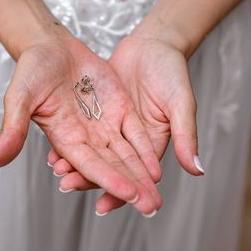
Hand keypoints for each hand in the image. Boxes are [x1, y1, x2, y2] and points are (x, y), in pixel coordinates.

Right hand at [0, 34, 162, 214]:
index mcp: (65, 139)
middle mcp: (87, 138)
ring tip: (157, 198)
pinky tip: (158, 169)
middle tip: (152, 208)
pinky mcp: (119, 109)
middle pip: (113, 167)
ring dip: (142, 177)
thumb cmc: (31, 69)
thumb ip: (13, 129)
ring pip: (127, 155)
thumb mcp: (20, 97)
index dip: (109, 179)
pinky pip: (135, 133)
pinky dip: (145, 151)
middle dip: (132, 188)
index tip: (129, 194)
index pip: (90, 164)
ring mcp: (104, 124)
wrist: (51, 45)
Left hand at [47, 34, 202, 215]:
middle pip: (108, 167)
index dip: (120, 192)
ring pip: (92, 152)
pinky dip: (69, 142)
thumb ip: (186, 135)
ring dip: (75, 164)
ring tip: (58, 173)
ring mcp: (112, 127)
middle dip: (88, 181)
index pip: (134, 176)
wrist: (153, 43)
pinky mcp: (98, 113)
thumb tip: (198, 171)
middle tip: (67, 187)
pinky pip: (82, 132)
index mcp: (152, 144)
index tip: (103, 207)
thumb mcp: (181, 103)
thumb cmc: (173, 72)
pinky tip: (53, 151)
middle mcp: (129, 141)